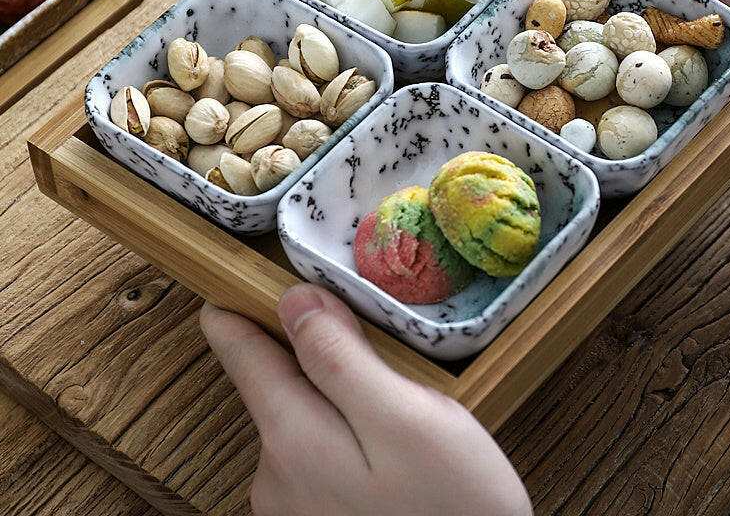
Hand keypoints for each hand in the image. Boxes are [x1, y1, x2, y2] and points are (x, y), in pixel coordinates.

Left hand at [200, 285, 531, 515]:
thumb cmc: (453, 509)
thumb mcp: (406, 418)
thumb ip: (341, 358)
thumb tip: (293, 299)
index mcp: (291, 435)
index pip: (239, 349)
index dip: (240, 304)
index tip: (242, 275)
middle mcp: (275, 473)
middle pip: (273, 381)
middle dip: (305, 349)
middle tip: (361, 330)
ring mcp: (292, 505)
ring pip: (300, 417)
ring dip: (331, 392)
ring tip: (388, 395)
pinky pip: (318, 453)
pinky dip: (343, 430)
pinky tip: (386, 446)